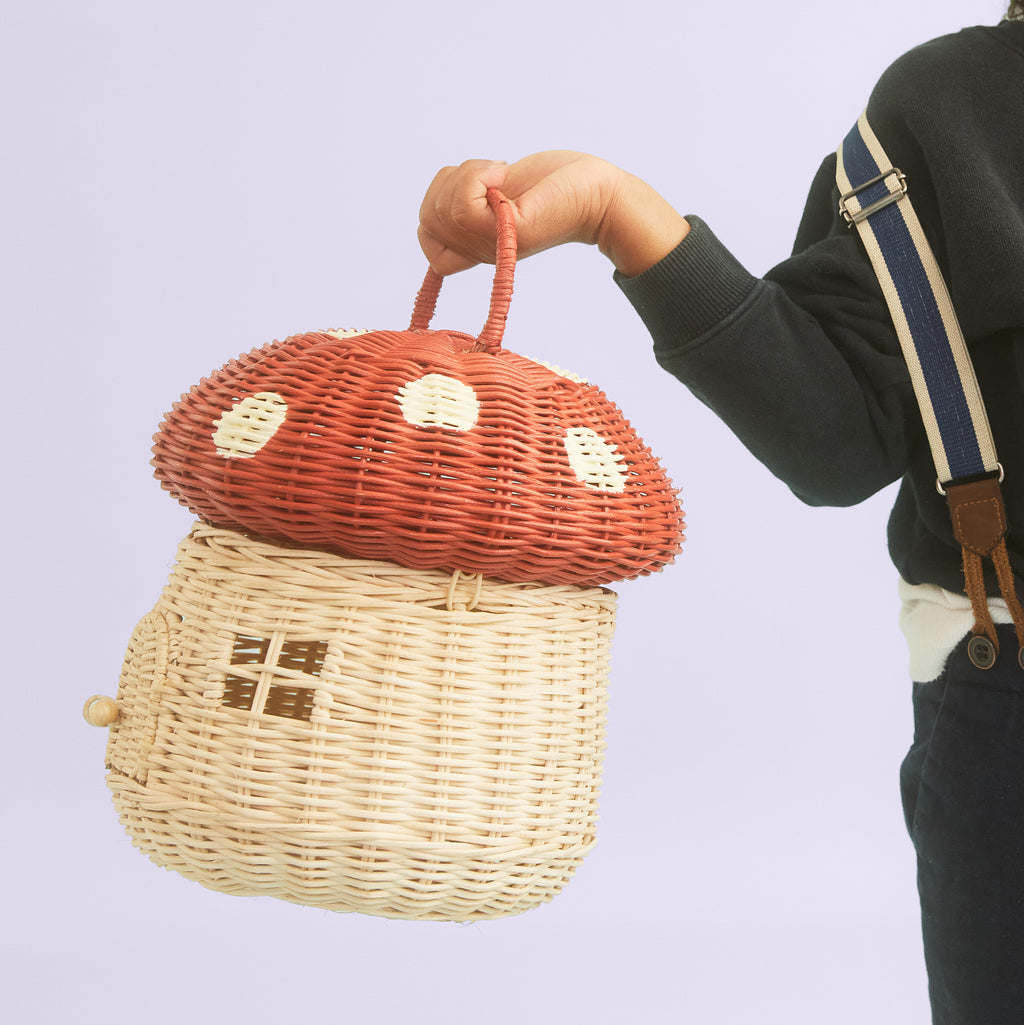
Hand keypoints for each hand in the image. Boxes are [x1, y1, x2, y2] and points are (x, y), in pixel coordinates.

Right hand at [418, 151, 688, 277]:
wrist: (595, 192)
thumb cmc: (552, 186)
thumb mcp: (496, 189)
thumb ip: (469, 197)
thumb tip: (445, 186)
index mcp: (476, 244)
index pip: (428, 243)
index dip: (432, 210)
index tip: (469, 190)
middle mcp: (481, 252)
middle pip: (428, 220)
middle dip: (449, 182)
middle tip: (490, 174)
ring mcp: (494, 245)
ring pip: (443, 212)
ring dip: (466, 175)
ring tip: (500, 172)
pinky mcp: (508, 232)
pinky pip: (464, 206)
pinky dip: (477, 176)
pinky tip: (503, 172)